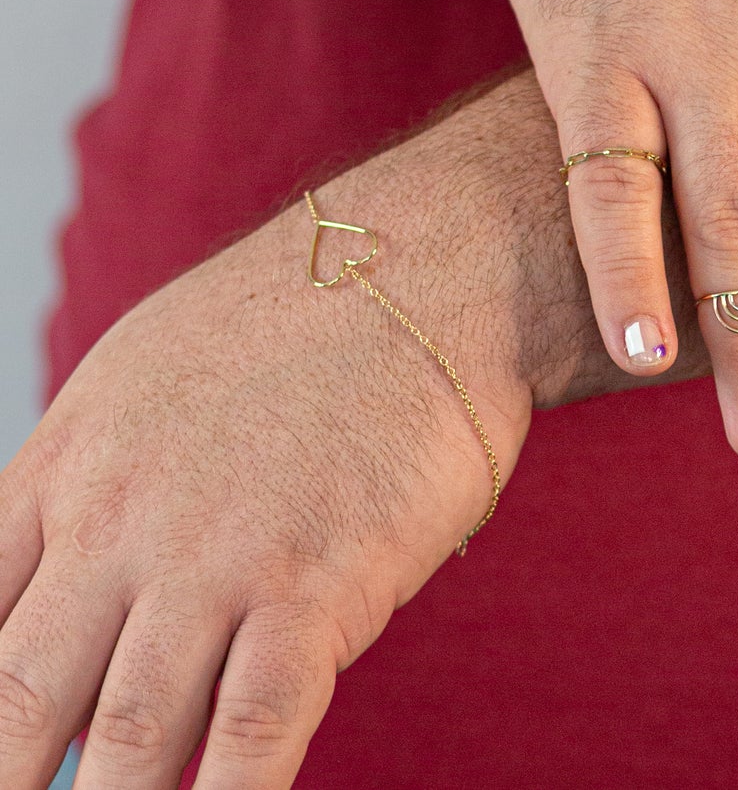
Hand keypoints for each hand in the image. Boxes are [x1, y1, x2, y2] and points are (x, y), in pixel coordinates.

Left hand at [0, 162, 531, 789]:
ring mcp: (215, 556)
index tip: (1, 748)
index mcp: (69, 463)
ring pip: (122, 740)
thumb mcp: (149, 374)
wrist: (431, 263)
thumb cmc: (305, 316)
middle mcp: (119, 520)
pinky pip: (251, 730)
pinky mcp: (317, 583)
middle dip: (9, 775)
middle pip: (14, 701)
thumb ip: (95, 479)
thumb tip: (77, 589)